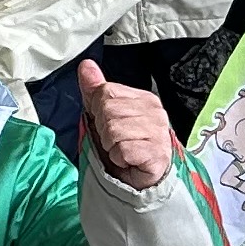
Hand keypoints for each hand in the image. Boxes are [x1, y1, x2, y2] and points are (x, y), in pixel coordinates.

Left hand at [77, 58, 176, 187]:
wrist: (141, 179)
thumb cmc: (125, 147)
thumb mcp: (104, 116)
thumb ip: (95, 90)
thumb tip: (86, 66)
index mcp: (143, 98)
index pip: (106, 92)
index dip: (98, 111)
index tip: (108, 124)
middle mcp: (154, 112)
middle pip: (108, 110)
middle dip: (104, 130)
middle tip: (115, 141)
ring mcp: (158, 132)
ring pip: (114, 130)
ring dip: (111, 146)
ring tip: (122, 150)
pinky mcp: (158, 152)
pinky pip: (124, 150)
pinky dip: (120, 158)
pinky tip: (129, 160)